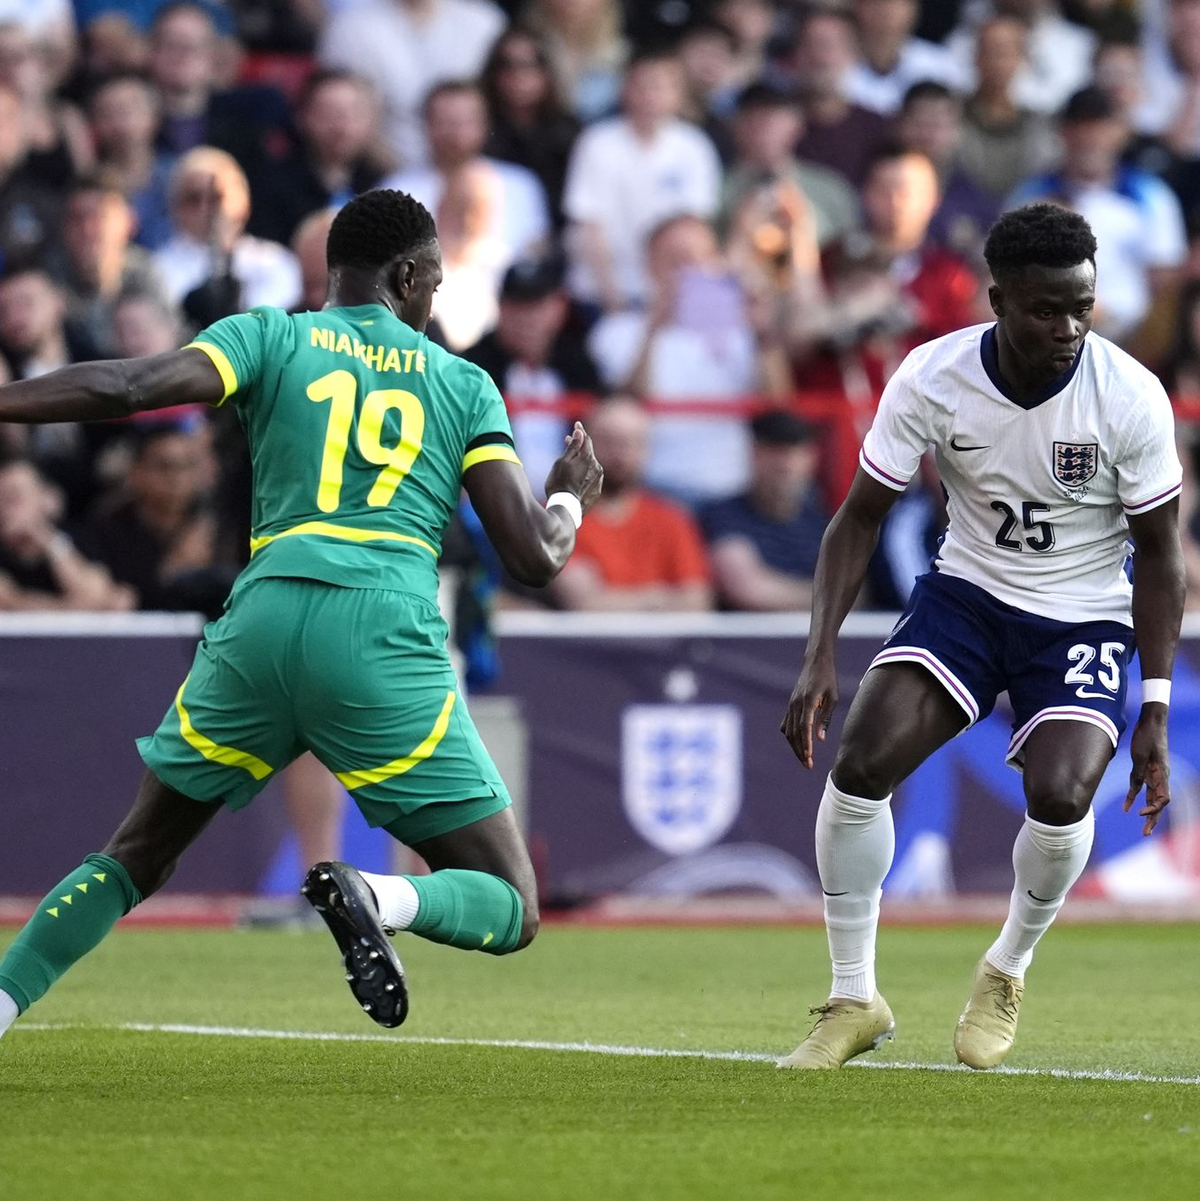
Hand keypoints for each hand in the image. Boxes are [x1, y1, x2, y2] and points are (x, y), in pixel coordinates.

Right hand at [544, 422, 603, 513]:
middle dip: (580, 445)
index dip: (581, 431)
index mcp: (588, 458)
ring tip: (571, 459)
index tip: (577, 424)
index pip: (586, 439)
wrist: (565, 509)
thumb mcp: (562, 462)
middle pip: (588, 452)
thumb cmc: (560, 484)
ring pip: (590, 465)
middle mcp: (597, 467)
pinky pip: (591, 477)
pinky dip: (584, 472)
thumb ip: (572, 447)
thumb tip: (579, 432)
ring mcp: (599, 480)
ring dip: (582, 459)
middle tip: (569, 439)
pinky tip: (577, 474)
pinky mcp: (597, 491)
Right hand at [780, 650, 837, 767]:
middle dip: (800, 750)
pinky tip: (797, 745)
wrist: (815, 662)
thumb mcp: (832, 698)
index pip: (804, 727)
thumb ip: (825, 718)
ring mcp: (790, 705)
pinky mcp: (790, 705)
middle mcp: (795, 704)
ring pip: (789, 731)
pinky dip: (790, 736)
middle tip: (808, 765)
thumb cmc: (828, 679)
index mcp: (808, 701)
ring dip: (795, 746)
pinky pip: (786, 725)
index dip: (805, 743)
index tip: (809, 756)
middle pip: (795, 733)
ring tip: (804, 759)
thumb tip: (820, 739)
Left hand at [1124, 707, 1170, 835]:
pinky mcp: (1146, 771)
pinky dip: (1134, 798)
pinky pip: (1141, 788)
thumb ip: (1138, 772)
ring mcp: (1154, 775)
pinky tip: (1127, 809)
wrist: (1150, 722)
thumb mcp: (1140, 755)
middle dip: (1153, 819)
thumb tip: (1136, 789)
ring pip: (1152, 798)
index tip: (1139, 813)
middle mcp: (1160, 777)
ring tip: (1142, 828)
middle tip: (1146, 834)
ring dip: (1147, 813)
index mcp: (1162, 774)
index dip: (1153, 808)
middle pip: (1159, 803)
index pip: (1164, 799)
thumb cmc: (1147, 736)